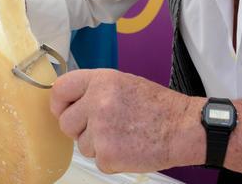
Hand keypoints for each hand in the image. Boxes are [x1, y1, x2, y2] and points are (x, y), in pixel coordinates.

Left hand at [50, 69, 202, 173]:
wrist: (183, 127)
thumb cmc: (158, 107)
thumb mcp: (124, 83)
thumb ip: (95, 90)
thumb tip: (70, 102)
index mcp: (101, 81)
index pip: (60, 89)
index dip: (59, 103)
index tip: (62, 109)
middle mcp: (97, 102)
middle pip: (65, 122)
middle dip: (80, 129)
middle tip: (103, 127)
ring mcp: (101, 130)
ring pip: (81, 145)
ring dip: (98, 144)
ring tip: (123, 135)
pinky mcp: (107, 154)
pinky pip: (97, 160)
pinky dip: (111, 159)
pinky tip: (129, 147)